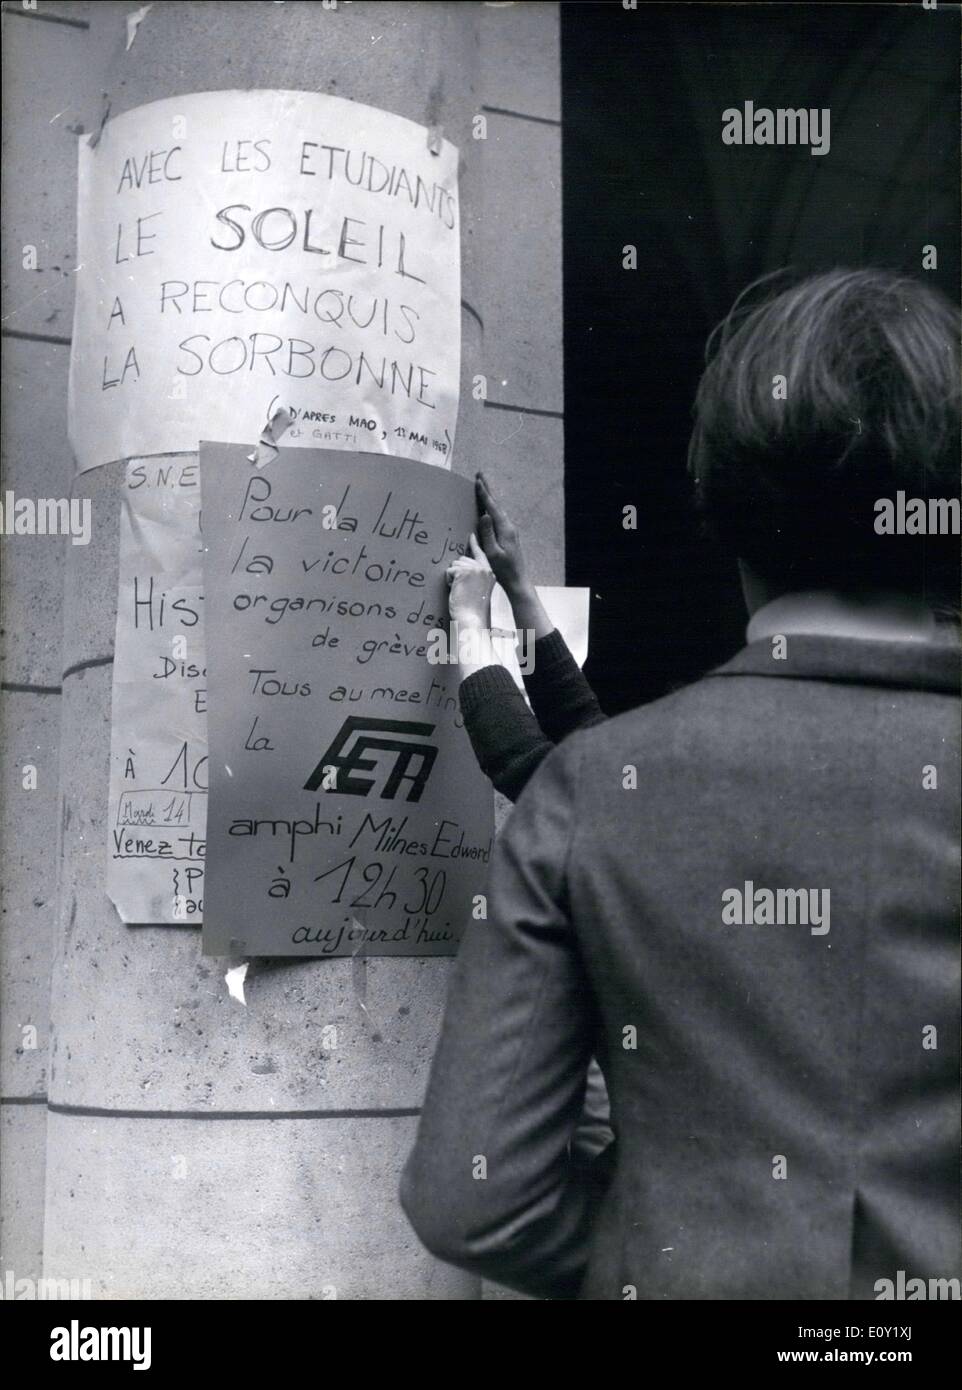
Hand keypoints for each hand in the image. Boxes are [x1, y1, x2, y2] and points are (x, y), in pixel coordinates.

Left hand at [446, 535, 495, 628]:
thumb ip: (475, 576)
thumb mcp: (479, 589)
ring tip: (461, 591)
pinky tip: (457, 591)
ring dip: (453, 578)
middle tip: (463, 589)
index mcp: (489, 573)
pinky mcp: (463, 572)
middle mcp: (483, 568)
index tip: (471, 535)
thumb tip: (462, 565)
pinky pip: (449, 571)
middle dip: (457, 573)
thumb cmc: (473, 609)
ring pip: (454, 565)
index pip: (481, 554)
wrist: (473, 618)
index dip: (474, 544)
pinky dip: (449, 581)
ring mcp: (474, 569)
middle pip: (462, 560)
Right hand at [475, 472, 529, 596]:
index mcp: (505, 529)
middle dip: (488, 489)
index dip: (484, 493)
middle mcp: (509, 527)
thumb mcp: (492, 553)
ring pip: (498, 510)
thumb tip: (484, 515)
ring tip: (483, 486)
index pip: (492, 507)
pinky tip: (488, 508)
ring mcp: (510, 531)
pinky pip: (498, 517)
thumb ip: (488, 533)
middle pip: (496, 504)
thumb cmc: (503, 570)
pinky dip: (492, 508)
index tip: (477, 480)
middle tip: (480, 474)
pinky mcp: (509, 536)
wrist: (518, 581)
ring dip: (490, 497)